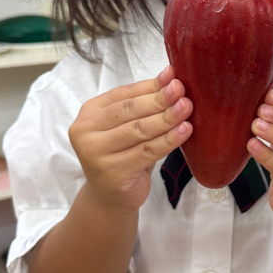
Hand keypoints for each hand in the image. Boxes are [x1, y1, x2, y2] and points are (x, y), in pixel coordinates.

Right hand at [69, 64, 191, 211]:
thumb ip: (145, 104)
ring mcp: (95, 153)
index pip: (123, 94)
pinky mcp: (111, 172)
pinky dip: (168, 140)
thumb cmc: (124, 156)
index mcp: (89, 113)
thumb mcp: (130, 127)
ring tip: (187, 108)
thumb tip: (170, 75)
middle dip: (159, 99)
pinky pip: (146, 152)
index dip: (150, 86)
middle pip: (129, 111)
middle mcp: (85, 131)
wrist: (110, 198)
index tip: (173, 77)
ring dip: (166, 118)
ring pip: (139, 130)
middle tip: (182, 91)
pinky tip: (184, 131)